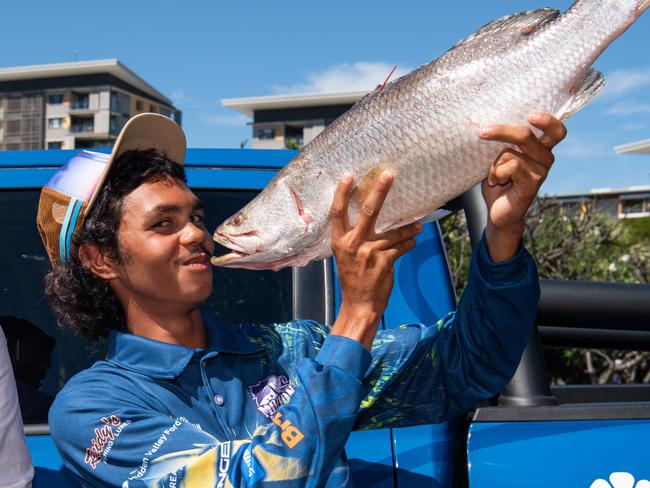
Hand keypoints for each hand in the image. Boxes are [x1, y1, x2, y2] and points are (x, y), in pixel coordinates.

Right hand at [329, 172, 421, 349]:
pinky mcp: (385, 261)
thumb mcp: (346, 257)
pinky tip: (413, 242)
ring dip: (409, 229)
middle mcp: (353, 244)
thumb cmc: (352, 280)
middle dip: (380, 191)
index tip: (349, 175)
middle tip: (389, 175)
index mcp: (339, 241)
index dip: (343, 193)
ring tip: (418, 227)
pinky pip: (402, 246)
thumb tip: (370, 221)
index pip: (338, 212)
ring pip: (394, 232)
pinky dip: (409, 244)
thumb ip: (354, 239)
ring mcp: (370, 252)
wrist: (359, 305)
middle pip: (369, 212)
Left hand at [479, 113, 566, 261]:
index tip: (531, 115)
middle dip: (501, 131)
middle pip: (526, 134)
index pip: (555, 129)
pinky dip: (497, 173)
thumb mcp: (497, 158)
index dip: (547, 120)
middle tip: (482, 131)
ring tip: (495, 177)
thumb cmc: (498, 181)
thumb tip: (481, 126)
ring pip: (511, 152)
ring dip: (494, 164)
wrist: (498, 212)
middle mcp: (545, 157)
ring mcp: (541, 170)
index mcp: (540, 147)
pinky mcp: (533, 183)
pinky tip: (498, 183)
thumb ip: (499, 143)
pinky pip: (512, 166)